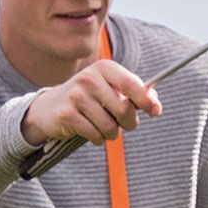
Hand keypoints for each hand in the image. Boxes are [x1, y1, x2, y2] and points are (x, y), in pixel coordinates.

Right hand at [20, 59, 161, 147]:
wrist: (51, 107)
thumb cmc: (90, 99)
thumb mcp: (111, 90)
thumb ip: (134, 94)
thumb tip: (155, 100)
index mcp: (104, 68)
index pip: (131, 83)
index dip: (147, 100)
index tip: (156, 111)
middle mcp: (88, 77)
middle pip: (124, 109)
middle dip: (129, 123)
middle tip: (123, 123)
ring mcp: (75, 95)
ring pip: (111, 127)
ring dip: (112, 133)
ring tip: (103, 126)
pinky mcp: (67, 113)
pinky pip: (96, 135)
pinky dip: (98, 139)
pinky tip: (89, 130)